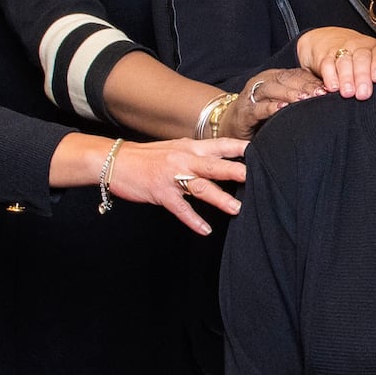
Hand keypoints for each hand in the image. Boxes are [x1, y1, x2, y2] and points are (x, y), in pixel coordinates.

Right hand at [111, 136, 248, 234]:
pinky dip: (193, 220)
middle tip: (254, 177)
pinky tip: (205, 229)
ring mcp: (172, 176)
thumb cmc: (148, 156)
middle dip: (234, 170)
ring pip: (200, 187)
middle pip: (214, 165)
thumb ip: (198, 153)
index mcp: (190, 147)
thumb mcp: (176, 148)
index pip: (220, 145)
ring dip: (219, 198)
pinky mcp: (161, 193)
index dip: (239, 147)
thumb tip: (221, 158)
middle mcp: (184, 159)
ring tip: (237, 208)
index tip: (259, 150)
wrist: (117, 161)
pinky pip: (180, 208)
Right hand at [220, 67, 326, 138]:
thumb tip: (326, 98)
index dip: (313, 80)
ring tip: (305, 99)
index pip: (296, 74)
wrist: (229, 124)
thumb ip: (298, 98)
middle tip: (322, 93)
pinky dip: (271, 107)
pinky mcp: (244, 111)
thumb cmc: (261, 114)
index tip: (330, 88)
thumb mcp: (281, 103)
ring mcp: (251, 95)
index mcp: (274, 77)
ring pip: (272, 89)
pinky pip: (258, 107)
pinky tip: (283, 109)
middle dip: (305, 85)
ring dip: (290, 93)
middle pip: (286, 78)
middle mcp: (262, 82)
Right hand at [296, 27, 375, 98]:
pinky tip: (333, 87)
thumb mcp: (373, 62)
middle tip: (363, 94)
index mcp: (375, 48)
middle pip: (361, 59)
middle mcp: (359, 46)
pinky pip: (327, 65)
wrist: (328, 40)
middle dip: (362, 76)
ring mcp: (341, 50)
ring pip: (345, 62)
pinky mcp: (325, 57)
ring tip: (348, 93)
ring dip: (346, 78)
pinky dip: (330, 77)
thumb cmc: (359, 59)